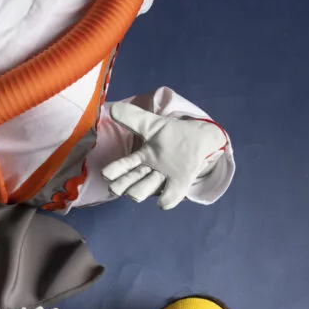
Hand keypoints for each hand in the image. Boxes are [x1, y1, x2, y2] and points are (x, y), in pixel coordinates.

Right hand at [101, 103, 226, 209]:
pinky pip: (169, 197)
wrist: (202, 139)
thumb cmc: (175, 134)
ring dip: (142, 188)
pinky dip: (166, 200)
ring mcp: (164, 179)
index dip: (115, 171)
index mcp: (142, 158)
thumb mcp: (154, 124)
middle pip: (131, 182)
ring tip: (143, 184)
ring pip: (146, 190)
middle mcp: (149, 172)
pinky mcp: (180, 184)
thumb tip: (112, 109)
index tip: (106, 174)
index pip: (123, 166)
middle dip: (124, 184)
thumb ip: (133, 117)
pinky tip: (163, 198)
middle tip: (116, 186)